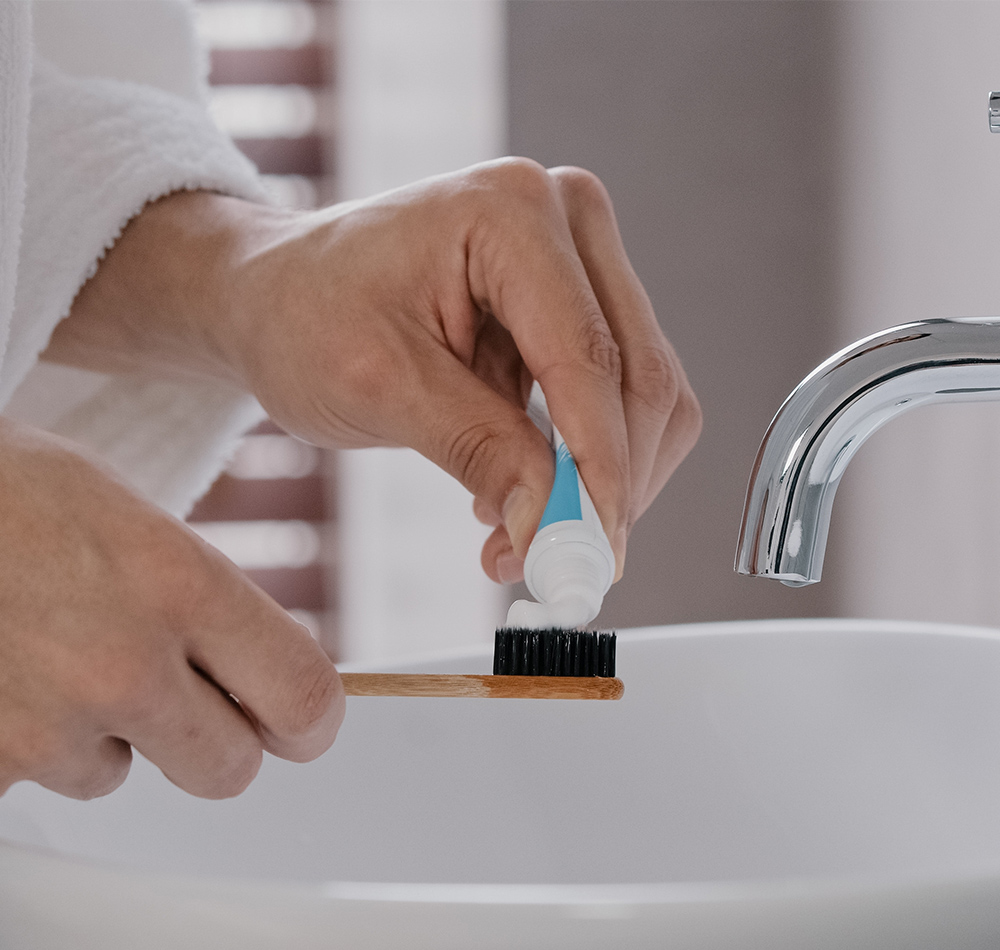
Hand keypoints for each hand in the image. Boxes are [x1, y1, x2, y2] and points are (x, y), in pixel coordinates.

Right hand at [0, 419, 343, 798]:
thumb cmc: (14, 495)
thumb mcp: (142, 524)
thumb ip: (212, 603)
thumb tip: (266, 669)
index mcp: (182, 584)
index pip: (304, 697)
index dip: (308, 719)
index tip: (298, 722)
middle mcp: (123, 662)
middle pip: (231, 768)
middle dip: (214, 740)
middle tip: (182, 697)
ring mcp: (48, 721)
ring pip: (121, 776)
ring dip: (106, 735)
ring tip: (60, 658)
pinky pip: (41, 779)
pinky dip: (32, 743)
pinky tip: (12, 676)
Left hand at [47, 158, 701, 582]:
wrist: (278, 298)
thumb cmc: (305, 316)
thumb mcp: (378, 387)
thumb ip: (476, 449)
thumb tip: (549, 524)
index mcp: (510, 211)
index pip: (586, 356)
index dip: (598, 470)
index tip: (588, 557)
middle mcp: (566, 220)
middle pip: (638, 377)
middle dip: (604, 488)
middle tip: (551, 567)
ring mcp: (581, 261)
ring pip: (644, 397)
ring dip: (599, 483)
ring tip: (516, 532)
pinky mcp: (580, 308)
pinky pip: (620, 401)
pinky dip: (587, 465)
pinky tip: (524, 492)